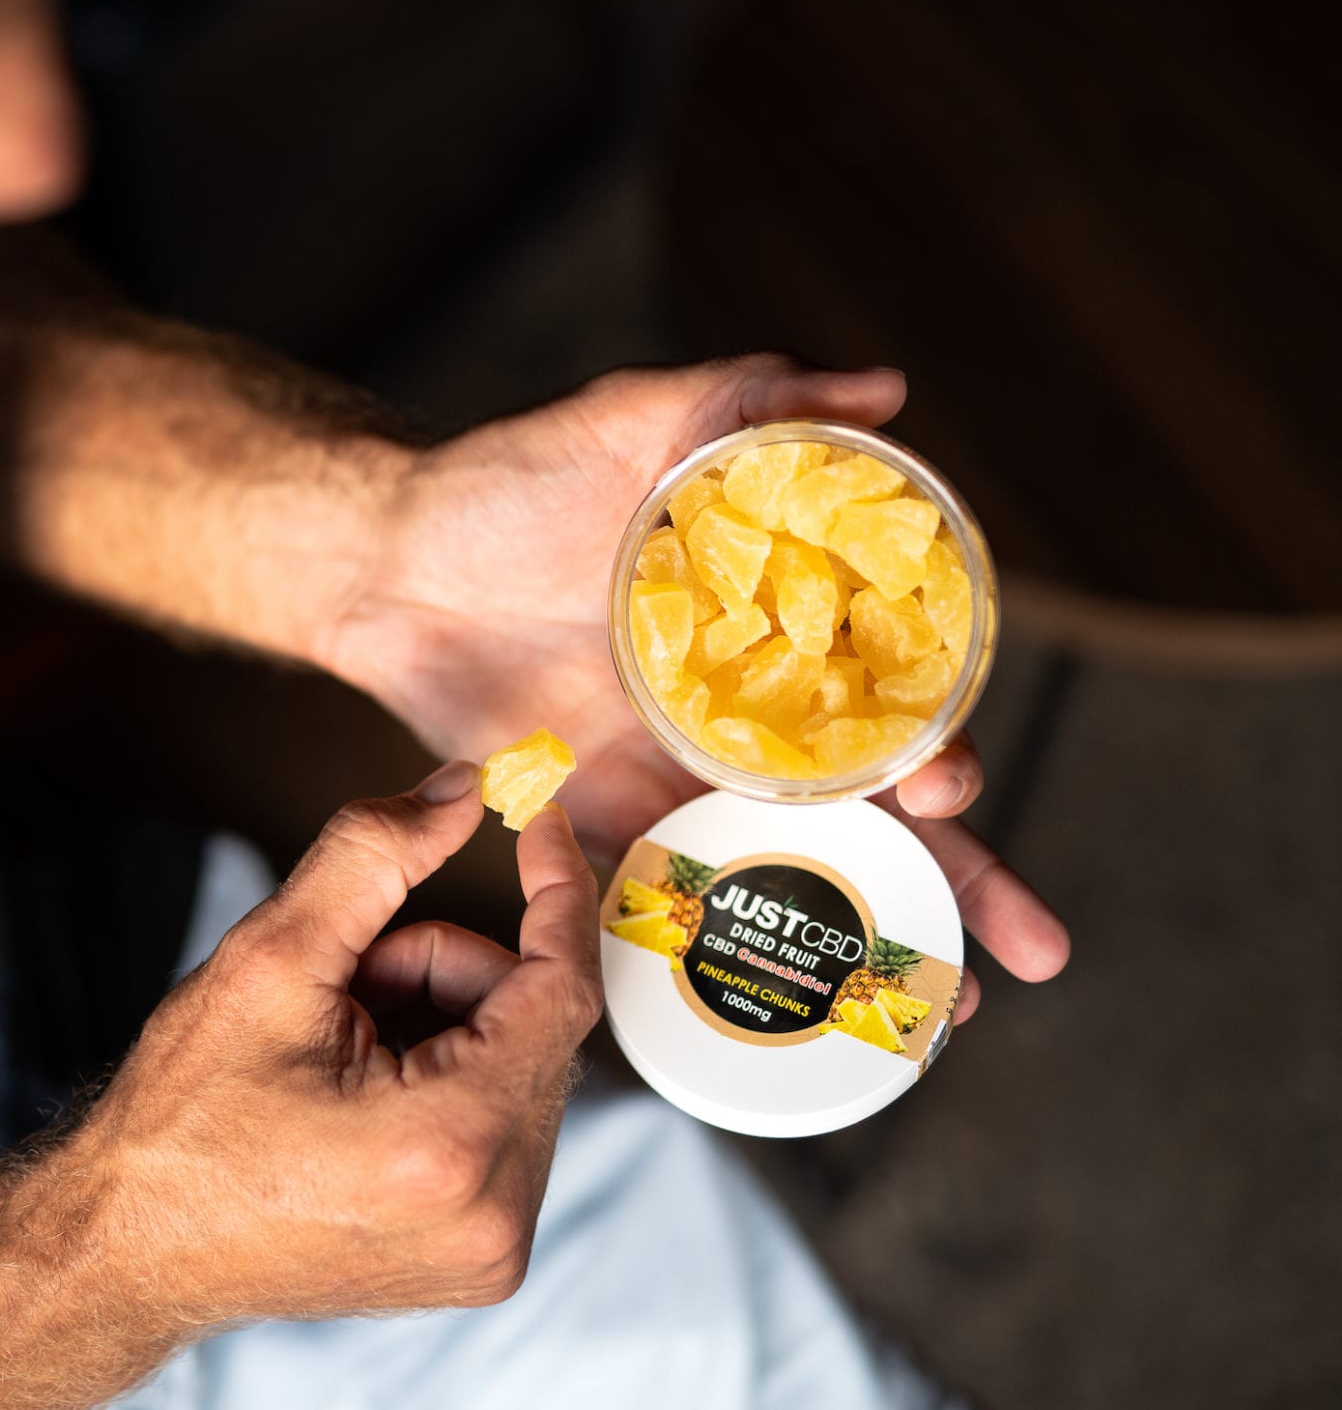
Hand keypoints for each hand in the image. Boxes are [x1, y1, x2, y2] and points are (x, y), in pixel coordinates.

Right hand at [78, 763, 600, 1324]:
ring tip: (338, 1042)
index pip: (562, 989)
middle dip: (450, 972)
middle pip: (538, 1028)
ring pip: (522, 1072)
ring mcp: (491, 1250)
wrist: (129, 1247)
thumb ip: (373, 856)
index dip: (553, 891)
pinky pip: (505, 1127)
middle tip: (351, 976)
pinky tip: (360, 1088)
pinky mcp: (479, 1259)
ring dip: (447, 1024)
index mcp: (452, 1145)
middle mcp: (495, 1216)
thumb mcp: (269, 961)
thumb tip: (462, 790)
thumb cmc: (183, 1119)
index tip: (534, 822)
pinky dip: (449, 1079)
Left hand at [316, 355, 1069, 1016]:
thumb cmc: (511, 480)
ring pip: (799, 867)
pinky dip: (727, 955)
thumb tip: (885, 393)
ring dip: (870, 937)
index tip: (954, 790)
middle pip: (877, 807)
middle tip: (1022, 953)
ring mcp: (679, 772)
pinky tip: (777, 1016)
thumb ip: (748, 398)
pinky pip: (675, 896)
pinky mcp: (604, 817)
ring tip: (939, 1016)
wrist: (387, 557)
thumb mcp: (634, 421)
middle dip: (959, 881)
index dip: (942, 749)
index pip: (894, 699)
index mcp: (780, 630)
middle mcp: (748, 712)